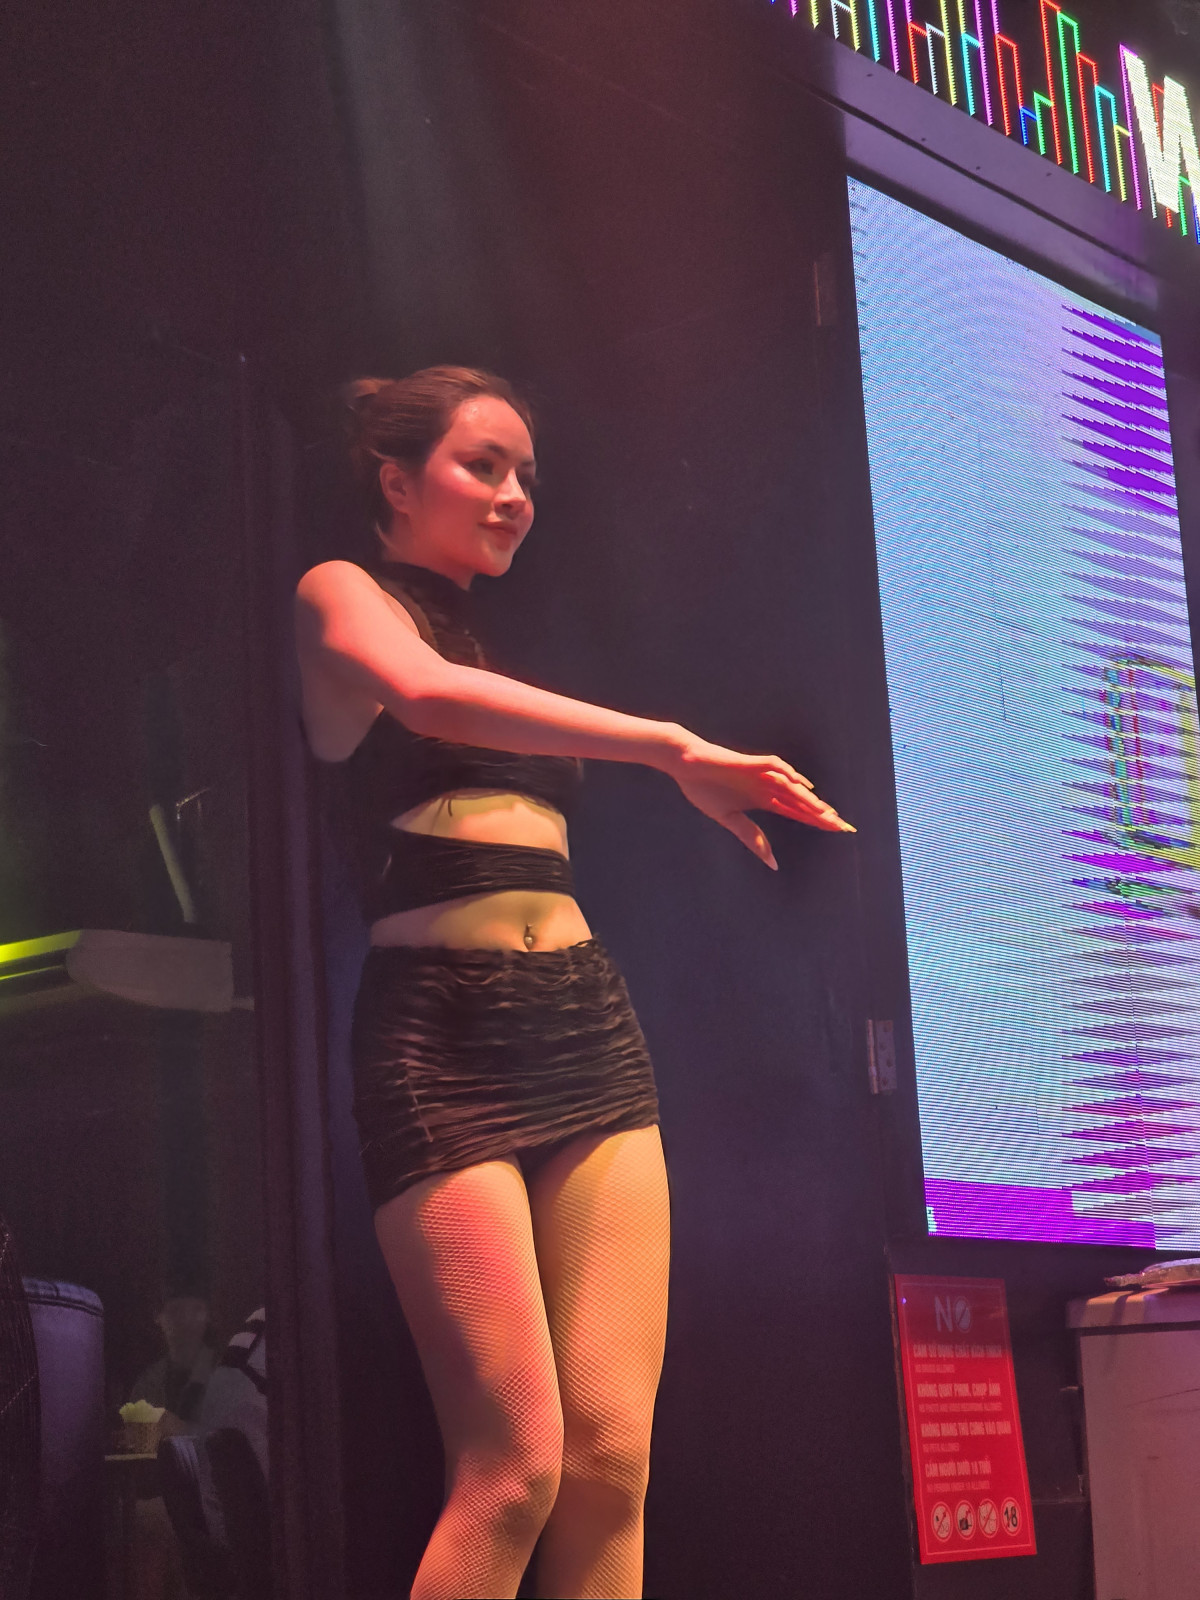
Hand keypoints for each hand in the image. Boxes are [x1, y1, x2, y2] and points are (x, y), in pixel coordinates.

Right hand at [669, 734, 854, 867]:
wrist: (686, 764)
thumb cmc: (704, 788)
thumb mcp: (729, 820)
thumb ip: (752, 838)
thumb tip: (773, 864)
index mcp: (764, 800)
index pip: (798, 813)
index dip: (817, 821)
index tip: (837, 831)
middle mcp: (768, 787)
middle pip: (802, 802)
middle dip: (823, 815)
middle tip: (846, 828)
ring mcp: (761, 775)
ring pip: (793, 788)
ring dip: (810, 801)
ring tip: (828, 814)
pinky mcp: (751, 764)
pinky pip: (775, 766)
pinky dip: (789, 774)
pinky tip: (802, 785)